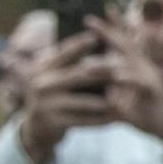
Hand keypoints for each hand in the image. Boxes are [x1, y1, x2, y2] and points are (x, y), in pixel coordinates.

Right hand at [18, 31, 114, 162]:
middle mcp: (42, 83)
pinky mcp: (55, 122)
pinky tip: (116, 118)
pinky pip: (84, 120)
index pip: (64, 52)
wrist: (37, 127)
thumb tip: (93, 37)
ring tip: (126, 99)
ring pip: (85, 101)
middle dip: (104, 73)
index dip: (80, 44)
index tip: (98, 36)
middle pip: (79, 75)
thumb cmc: (53, 94)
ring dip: (107, 101)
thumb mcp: (53, 74)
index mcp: (43, 67)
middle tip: (124, 69)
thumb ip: (67, 61)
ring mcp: (47, 104)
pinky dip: (102, 119)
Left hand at [90, 20, 162, 150]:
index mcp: (138, 64)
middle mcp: (145, 66)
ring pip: (127, 66)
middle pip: (125, 45)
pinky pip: (139, 84)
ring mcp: (150, 78)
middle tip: (89, 21)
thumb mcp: (127, 91)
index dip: (116, 23)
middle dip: (107, 32)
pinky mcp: (154, 93)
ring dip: (106, 65)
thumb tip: (89, 68)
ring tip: (86, 66)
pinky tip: (114, 80)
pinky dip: (126, 81)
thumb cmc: (145, 109)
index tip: (103, 6)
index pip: (125, 39)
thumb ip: (112, 78)